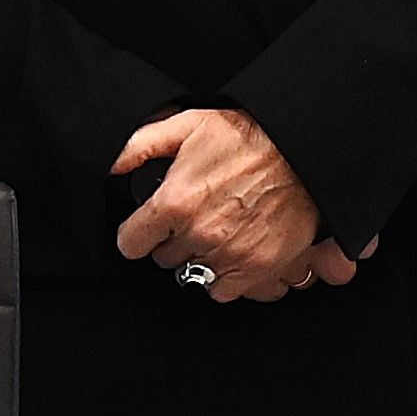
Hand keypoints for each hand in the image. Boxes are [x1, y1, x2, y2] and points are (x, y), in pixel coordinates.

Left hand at [113, 108, 356, 300]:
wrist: (304, 151)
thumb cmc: (251, 136)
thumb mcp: (190, 124)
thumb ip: (142, 145)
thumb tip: (112, 166)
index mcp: (175, 202)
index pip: (131, 243)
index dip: (139, 233)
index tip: (149, 228)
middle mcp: (198, 234)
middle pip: (165, 259)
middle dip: (175, 240)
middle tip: (198, 216)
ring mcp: (227, 255)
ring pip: (193, 274)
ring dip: (202, 257)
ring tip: (221, 229)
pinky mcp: (255, 268)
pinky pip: (223, 291)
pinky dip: (227, 275)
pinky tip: (235, 249)